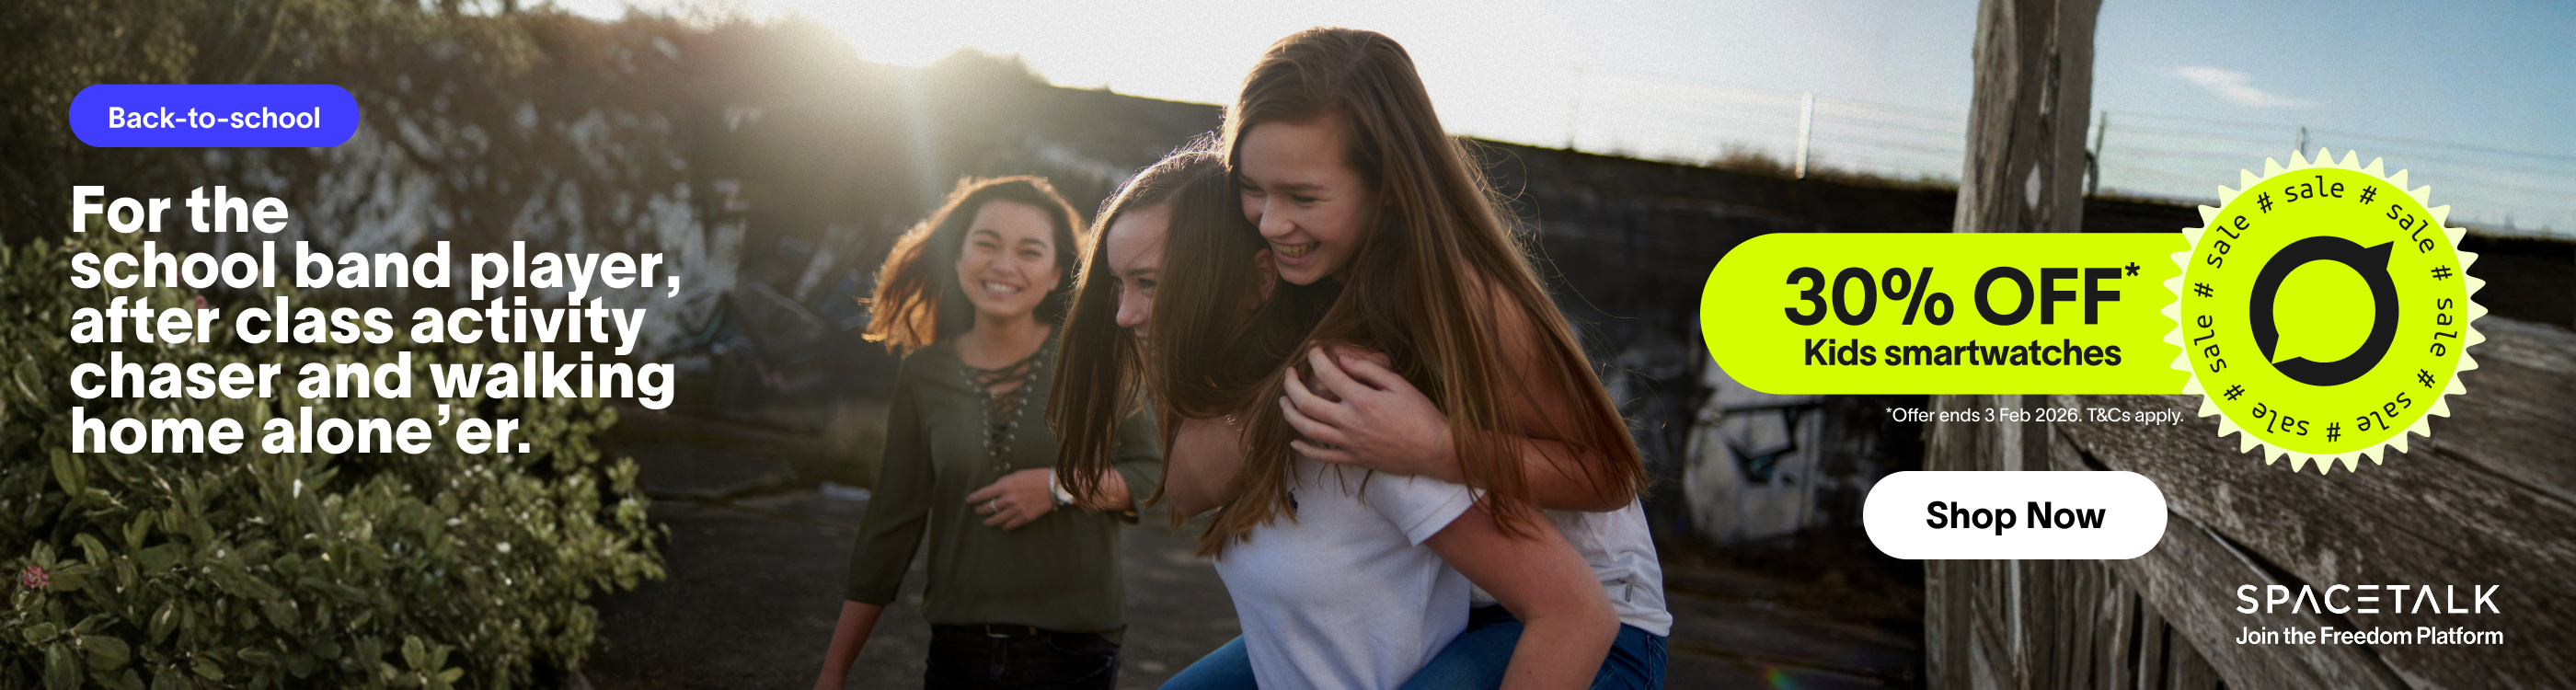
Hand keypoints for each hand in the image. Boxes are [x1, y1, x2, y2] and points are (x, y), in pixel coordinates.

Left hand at [966, 468, 1055, 529]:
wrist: (1054, 485)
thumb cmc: (1036, 476)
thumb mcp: (1017, 474)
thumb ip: (1004, 482)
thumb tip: (994, 489)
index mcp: (1004, 486)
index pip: (983, 494)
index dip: (974, 498)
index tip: (969, 500)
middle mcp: (1008, 499)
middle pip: (987, 508)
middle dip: (980, 510)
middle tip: (978, 511)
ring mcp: (1016, 509)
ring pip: (996, 519)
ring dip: (989, 521)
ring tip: (986, 522)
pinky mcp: (1024, 517)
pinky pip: (1009, 525)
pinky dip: (1004, 526)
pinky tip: (1002, 525)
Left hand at [1279, 345, 1457, 479]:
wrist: (1436, 451)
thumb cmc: (1421, 416)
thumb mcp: (1399, 385)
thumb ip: (1368, 371)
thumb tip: (1342, 359)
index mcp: (1362, 400)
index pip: (1328, 374)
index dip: (1316, 358)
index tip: (1314, 350)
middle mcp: (1350, 423)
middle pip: (1306, 403)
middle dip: (1291, 384)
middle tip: (1289, 373)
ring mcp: (1349, 444)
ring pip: (1307, 429)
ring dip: (1289, 414)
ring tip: (1283, 401)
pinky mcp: (1353, 459)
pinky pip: (1321, 456)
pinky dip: (1304, 449)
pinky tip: (1294, 440)